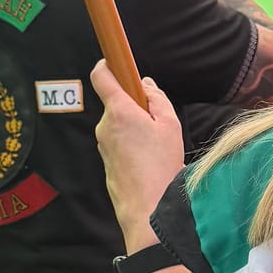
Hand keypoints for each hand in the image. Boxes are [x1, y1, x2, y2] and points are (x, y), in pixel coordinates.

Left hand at [92, 62, 184, 238]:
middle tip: (157, 122)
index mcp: (119, 111)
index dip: (108, 64)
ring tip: (155, 148)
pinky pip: (118, 144)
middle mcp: (105, 126)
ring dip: (135, 129)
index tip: (118, 62)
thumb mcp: (170, 126)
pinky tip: (148, 161)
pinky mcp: (106, 161)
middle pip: (116, 103)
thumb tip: (145, 85)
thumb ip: (156, 99)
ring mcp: (103, 145)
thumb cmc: (161, 168)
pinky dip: (131, 145)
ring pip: (118, 125)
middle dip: (134, 106)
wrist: (148, 209)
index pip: (102, 76)